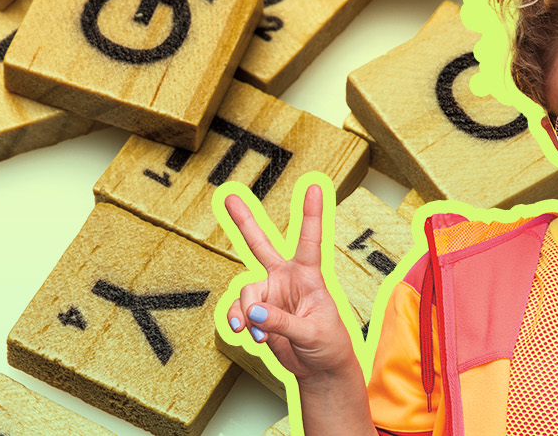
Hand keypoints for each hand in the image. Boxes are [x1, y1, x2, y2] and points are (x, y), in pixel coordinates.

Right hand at [224, 185, 359, 382]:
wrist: (319, 370)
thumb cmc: (328, 346)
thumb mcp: (312, 333)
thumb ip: (281, 322)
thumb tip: (253, 312)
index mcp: (309, 277)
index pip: (310, 240)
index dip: (312, 213)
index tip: (317, 187)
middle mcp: (286, 279)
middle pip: (261, 245)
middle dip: (244, 221)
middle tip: (229, 197)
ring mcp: (270, 295)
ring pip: (246, 292)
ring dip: (246, 313)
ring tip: (256, 334)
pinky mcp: (257, 313)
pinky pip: (239, 311)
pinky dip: (239, 321)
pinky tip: (246, 332)